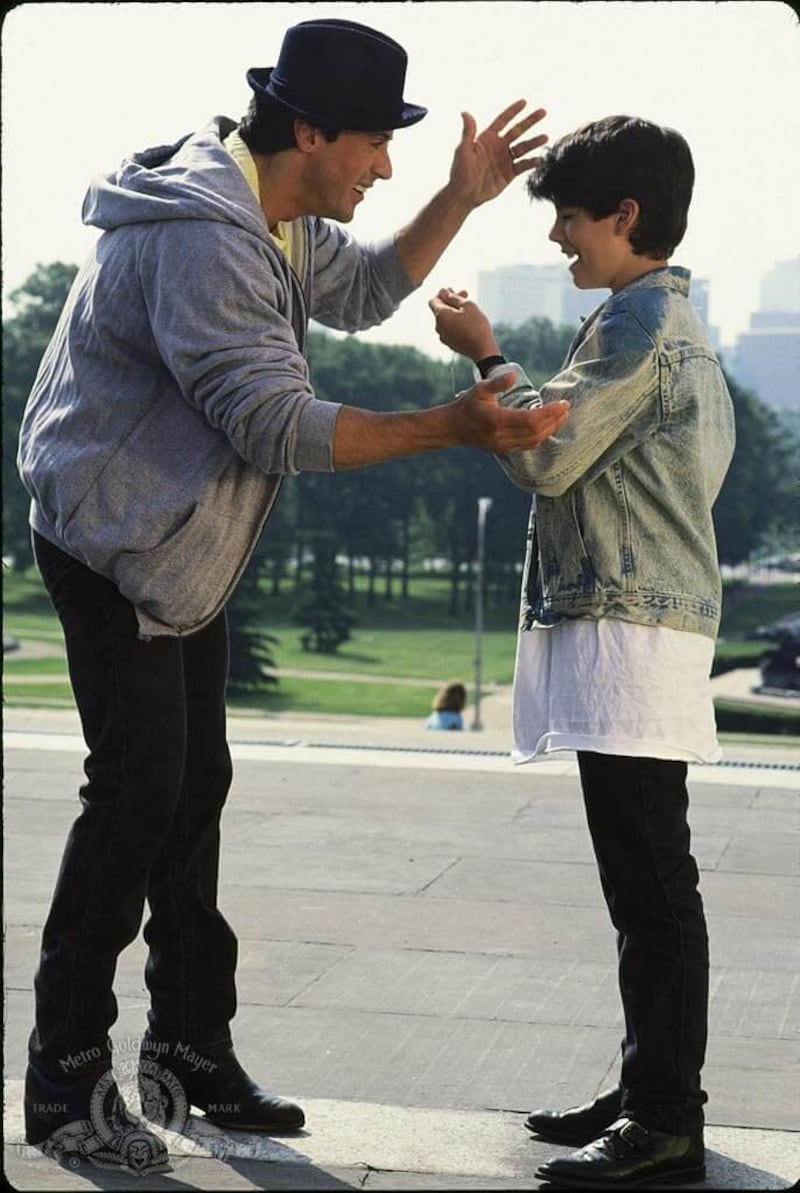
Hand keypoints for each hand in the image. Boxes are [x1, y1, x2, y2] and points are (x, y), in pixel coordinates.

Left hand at [429, 288, 498, 359]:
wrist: (482, 349)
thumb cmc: (476, 325)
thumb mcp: (467, 305)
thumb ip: (453, 297)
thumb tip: (442, 291)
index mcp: (440, 315)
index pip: (433, 300)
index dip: (443, 293)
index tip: (455, 291)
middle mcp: (438, 327)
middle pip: (440, 310)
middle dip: (451, 301)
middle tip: (465, 295)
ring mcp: (443, 337)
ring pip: (446, 320)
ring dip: (454, 312)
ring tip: (468, 308)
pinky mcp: (450, 343)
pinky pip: (449, 329)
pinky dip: (455, 323)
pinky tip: (467, 321)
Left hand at [448, 100, 547, 208]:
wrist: (465, 195)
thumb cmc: (460, 172)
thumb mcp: (463, 151)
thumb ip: (468, 132)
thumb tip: (465, 113)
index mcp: (488, 138)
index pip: (503, 121)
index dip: (513, 111)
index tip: (524, 102)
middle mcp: (498, 146)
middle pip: (517, 130)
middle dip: (530, 121)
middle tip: (543, 112)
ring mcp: (505, 159)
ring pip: (523, 147)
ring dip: (534, 142)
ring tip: (545, 137)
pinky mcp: (509, 173)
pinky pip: (523, 166)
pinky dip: (531, 163)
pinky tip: (539, 160)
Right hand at [449, 372, 568, 452]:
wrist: (454, 427)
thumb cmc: (468, 404)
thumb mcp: (480, 388)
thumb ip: (497, 382)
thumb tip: (513, 374)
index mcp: (497, 421)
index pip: (531, 420)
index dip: (550, 413)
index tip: (563, 404)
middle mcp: (502, 436)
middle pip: (537, 432)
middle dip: (555, 420)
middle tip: (566, 407)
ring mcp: (504, 445)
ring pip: (535, 440)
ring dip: (551, 429)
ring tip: (561, 416)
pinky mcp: (505, 449)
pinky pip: (529, 445)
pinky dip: (542, 436)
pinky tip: (548, 426)